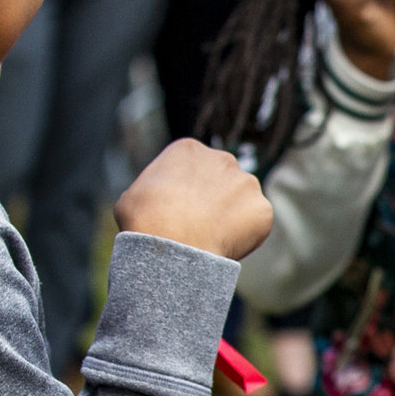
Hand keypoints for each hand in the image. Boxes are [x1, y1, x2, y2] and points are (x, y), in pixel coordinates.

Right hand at [113, 137, 273, 259]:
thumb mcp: (132, 195)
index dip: (188, 189)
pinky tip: (227, 244)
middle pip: (222, 179)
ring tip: (214, 237)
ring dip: (233, 215)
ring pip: (242, 199)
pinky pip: (256, 222)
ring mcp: (246, 182)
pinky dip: (247, 234)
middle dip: (215, 198)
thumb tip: (152, 200)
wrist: (173, 245)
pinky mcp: (262, 208)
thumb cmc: (145, 221)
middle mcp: (222, 158)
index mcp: (189, 150)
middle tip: (202, 224)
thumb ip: (151, 190)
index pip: (194, 167)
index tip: (183, 208)